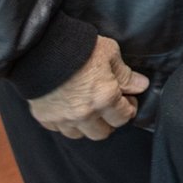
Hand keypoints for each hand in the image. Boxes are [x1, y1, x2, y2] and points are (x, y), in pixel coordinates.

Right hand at [27, 35, 148, 140]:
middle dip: (110, 121)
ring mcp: (63, 118)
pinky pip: (59, 129)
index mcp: (104, 98)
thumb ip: (125, 74)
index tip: (128, 99)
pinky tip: (69, 109)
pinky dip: (66, 122)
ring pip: (80, 135)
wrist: (42, 48)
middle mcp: (85, 114)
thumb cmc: (79, 47)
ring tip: (89, 109)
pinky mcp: (45, 117)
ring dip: (88, 125)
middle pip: (103, 133)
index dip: (129, 108)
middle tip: (110, 106)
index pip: (123, 117)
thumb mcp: (109, 53)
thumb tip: (140, 85)